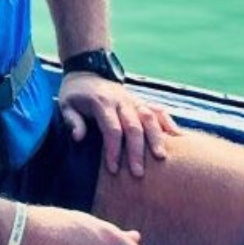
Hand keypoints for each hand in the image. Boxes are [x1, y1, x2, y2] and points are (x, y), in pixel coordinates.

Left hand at [57, 71, 179, 176]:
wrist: (88, 71)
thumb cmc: (75, 94)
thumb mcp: (66, 105)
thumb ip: (72, 121)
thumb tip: (78, 138)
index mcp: (101, 103)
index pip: (111, 129)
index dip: (113, 150)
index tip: (113, 169)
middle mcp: (121, 101)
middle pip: (133, 127)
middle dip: (136, 151)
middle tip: (138, 173)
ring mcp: (134, 100)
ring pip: (150, 118)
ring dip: (156, 138)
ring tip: (161, 158)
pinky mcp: (141, 101)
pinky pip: (159, 111)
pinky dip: (169, 123)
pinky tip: (178, 138)